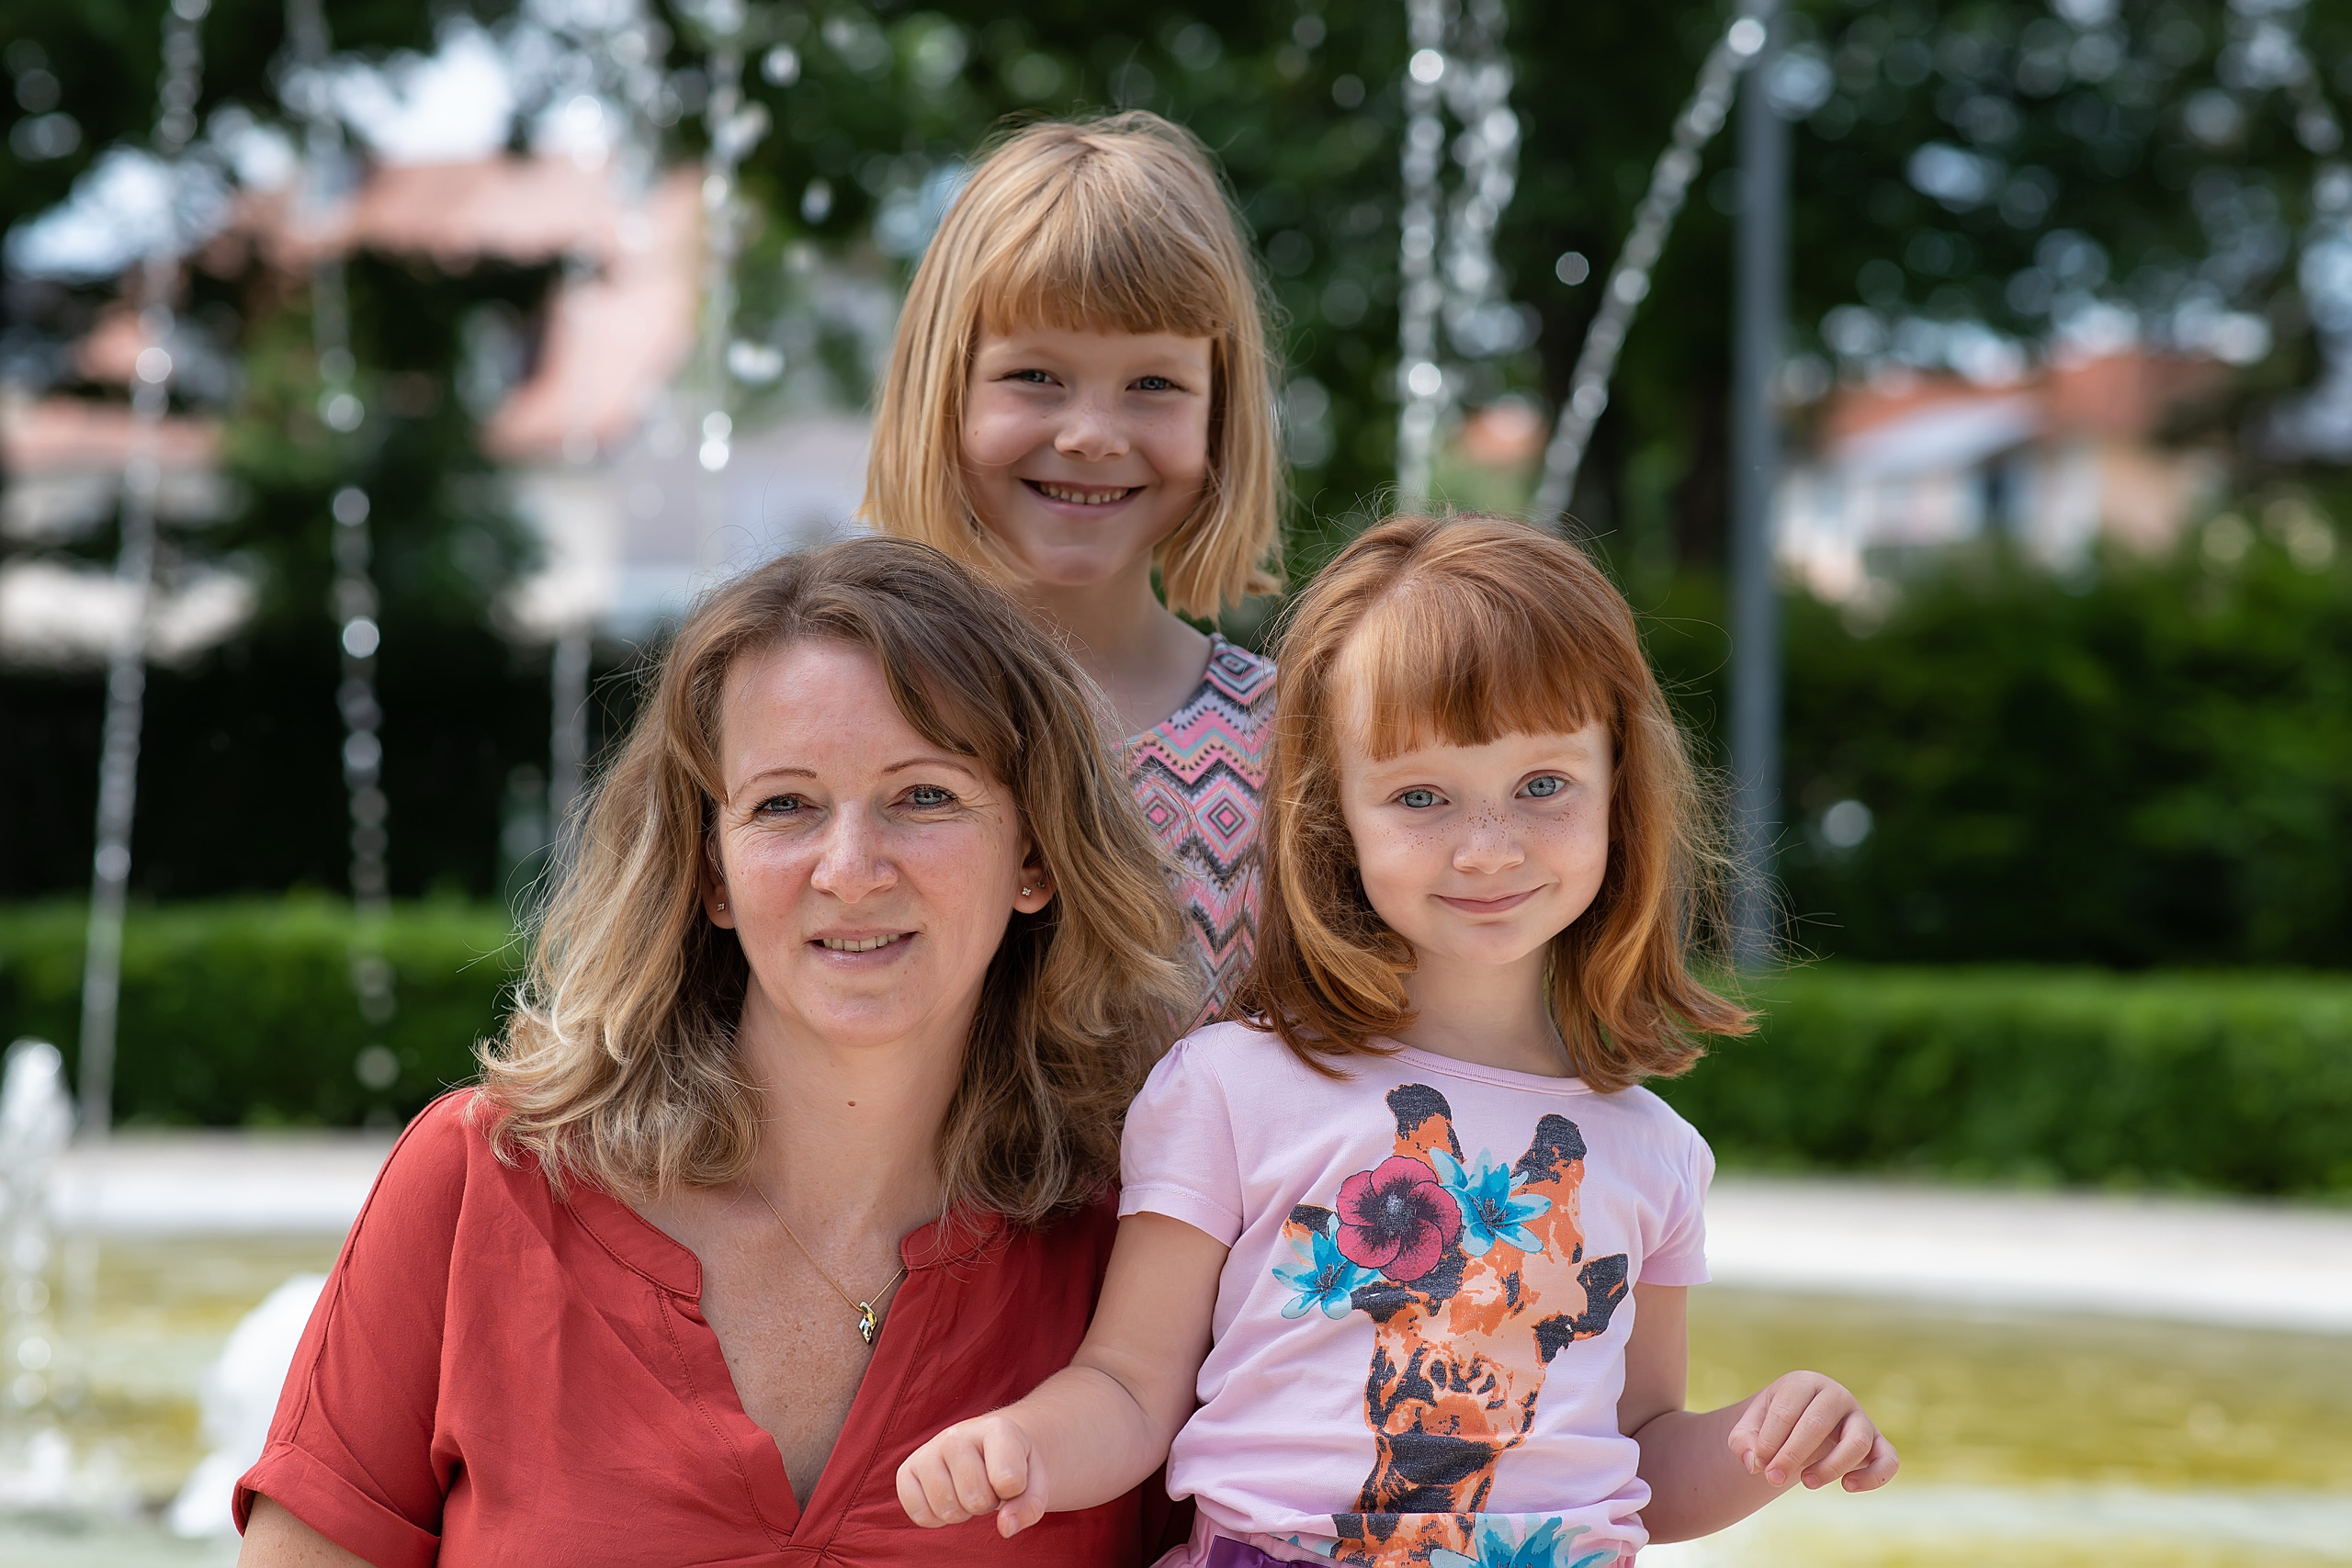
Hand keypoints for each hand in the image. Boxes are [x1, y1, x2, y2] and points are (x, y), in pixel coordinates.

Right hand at [895, 1412, 1049, 1536]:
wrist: (988, 1446)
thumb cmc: (1013, 1466)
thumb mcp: (1034, 1481)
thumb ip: (1029, 1506)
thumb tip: (1005, 1527)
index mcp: (996, 1429)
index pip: (1007, 1480)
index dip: (1016, 1492)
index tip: (1015, 1479)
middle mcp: (957, 1435)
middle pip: (976, 1498)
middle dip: (988, 1503)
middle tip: (989, 1486)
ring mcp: (929, 1451)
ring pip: (947, 1508)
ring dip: (963, 1512)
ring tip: (968, 1490)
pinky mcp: (907, 1471)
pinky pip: (919, 1514)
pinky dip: (937, 1518)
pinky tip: (948, 1497)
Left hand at [1726, 1371, 1899, 1493]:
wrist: (1799, 1427)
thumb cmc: (1774, 1426)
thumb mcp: (1751, 1427)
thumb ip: (1743, 1442)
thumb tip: (1752, 1462)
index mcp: (1804, 1382)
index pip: (1787, 1409)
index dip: (1770, 1440)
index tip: (1758, 1465)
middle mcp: (1836, 1395)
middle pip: (1818, 1423)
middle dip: (1792, 1454)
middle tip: (1772, 1478)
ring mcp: (1860, 1418)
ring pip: (1857, 1441)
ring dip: (1831, 1466)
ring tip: (1805, 1483)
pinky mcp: (1878, 1443)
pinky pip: (1888, 1459)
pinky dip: (1873, 1476)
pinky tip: (1847, 1487)